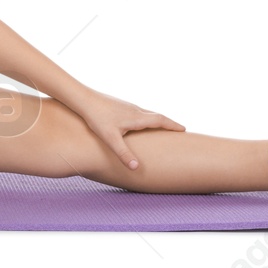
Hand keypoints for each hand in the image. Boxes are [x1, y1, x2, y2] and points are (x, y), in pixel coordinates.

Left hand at [70, 88, 184, 170]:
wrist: (83, 99)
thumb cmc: (97, 119)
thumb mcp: (110, 139)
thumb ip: (123, 153)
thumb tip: (136, 168)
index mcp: (137, 118)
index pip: (160, 120)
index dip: (173, 125)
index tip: (184, 129)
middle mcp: (135, 109)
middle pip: (157, 116)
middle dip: (168, 123)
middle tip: (179, 129)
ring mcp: (127, 106)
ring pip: (147, 113)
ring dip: (157, 120)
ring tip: (162, 127)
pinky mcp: (119, 105)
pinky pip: (138, 112)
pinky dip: (146, 117)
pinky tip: (140, 122)